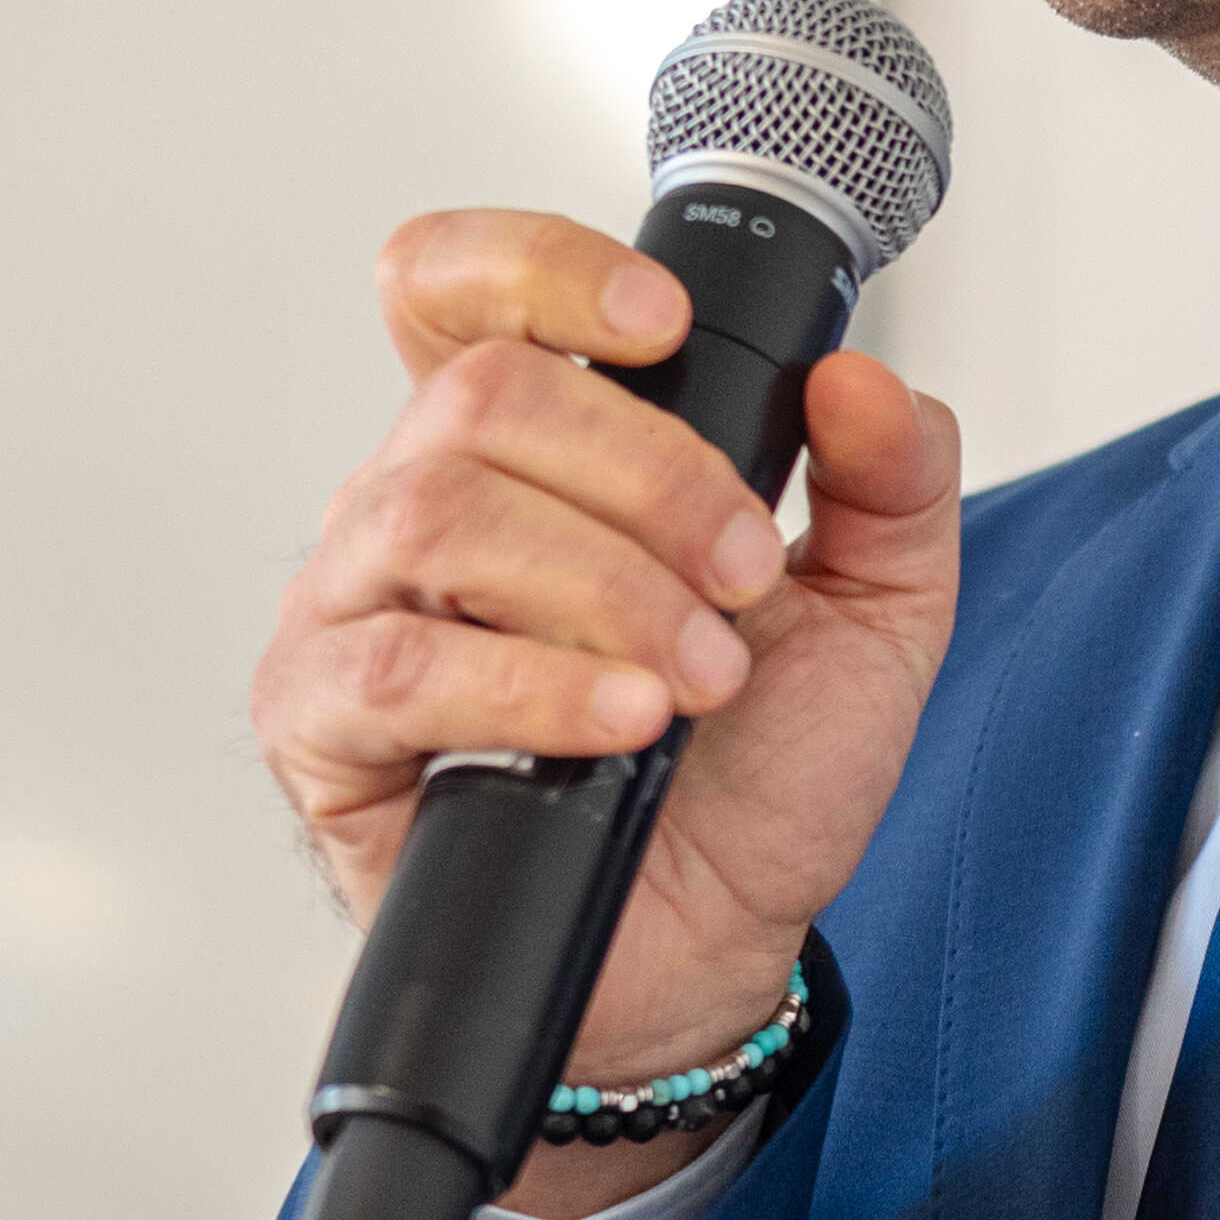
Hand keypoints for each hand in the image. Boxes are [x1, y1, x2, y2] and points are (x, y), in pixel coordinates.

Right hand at [256, 210, 962, 1211]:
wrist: (711, 952)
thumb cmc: (754, 781)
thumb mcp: (873, 616)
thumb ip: (894, 483)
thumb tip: (863, 383)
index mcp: (529, 455)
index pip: (458, 289)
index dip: (539, 267)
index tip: (657, 325)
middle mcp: (421, 511)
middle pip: (480, 394)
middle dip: (646, 476)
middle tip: (738, 583)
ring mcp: (357, 610)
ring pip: (433, 513)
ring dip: (599, 587)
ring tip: (691, 680)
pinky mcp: (325, 726)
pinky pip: (393, 663)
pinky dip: (529, 684)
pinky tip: (620, 722)